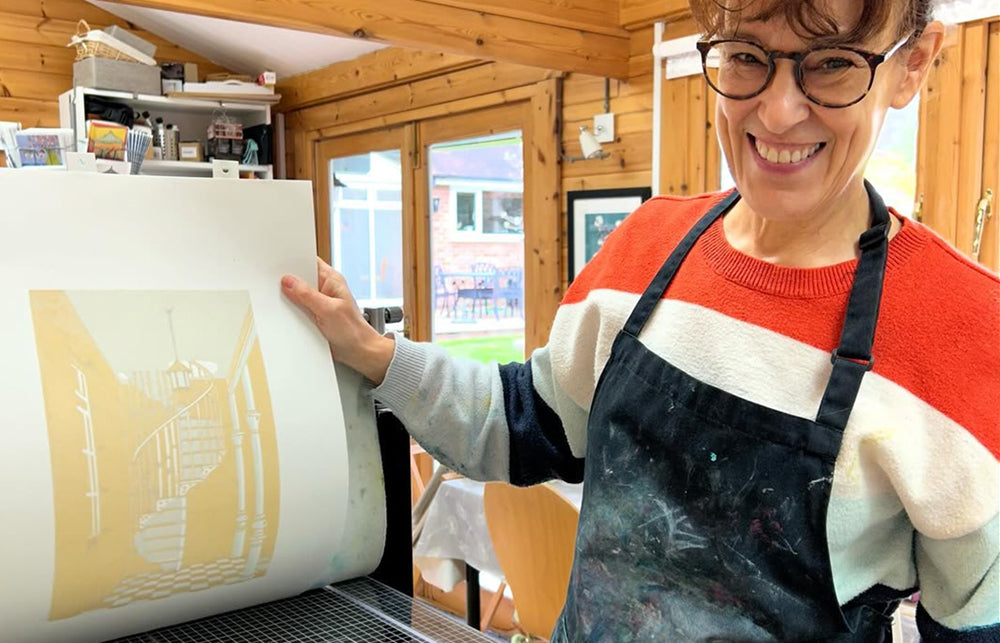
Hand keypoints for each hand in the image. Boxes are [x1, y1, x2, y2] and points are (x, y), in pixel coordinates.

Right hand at [280, 258, 394, 383]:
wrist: (358, 352)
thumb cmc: (353, 330)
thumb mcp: (328, 310)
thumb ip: (307, 295)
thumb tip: (288, 281)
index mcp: (331, 279)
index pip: (309, 261)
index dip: (294, 260)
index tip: (278, 263)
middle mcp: (324, 288)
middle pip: (300, 278)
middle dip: (287, 280)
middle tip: (273, 282)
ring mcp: (317, 302)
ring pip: (296, 294)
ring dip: (288, 298)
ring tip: (277, 299)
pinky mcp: (312, 315)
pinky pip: (297, 309)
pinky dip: (290, 311)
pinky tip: (283, 312)